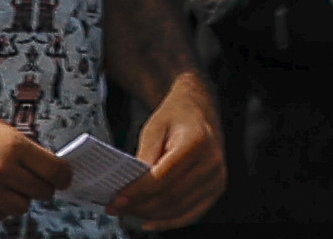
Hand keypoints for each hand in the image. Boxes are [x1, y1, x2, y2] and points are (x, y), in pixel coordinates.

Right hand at [0, 105, 70, 222]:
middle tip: (38, 182)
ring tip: (11, 186)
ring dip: (21, 199)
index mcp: (13, 146)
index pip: (54, 170)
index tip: (64, 178)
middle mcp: (2, 171)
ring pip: (21, 208)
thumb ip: (21, 147)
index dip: (63, 176)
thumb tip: (42, 163)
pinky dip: (0, 208)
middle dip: (43, 188)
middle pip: (41, 192)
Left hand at [118, 74, 226, 223]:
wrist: (200, 109)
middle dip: (140, 206)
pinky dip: (169, 222)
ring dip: (150, 215)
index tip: (116, 199)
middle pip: (170, 196)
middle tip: (116, 208)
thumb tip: (131, 188)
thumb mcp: (153, 127)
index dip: (137, 192)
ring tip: (128, 211)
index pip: (162, 177)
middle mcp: (211, 162)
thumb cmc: (176, 116)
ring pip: (178, 208)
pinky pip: (191, 213)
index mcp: (196, 142)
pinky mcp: (216, 188)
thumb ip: (144, 156)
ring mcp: (217, 177)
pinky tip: (149, 222)